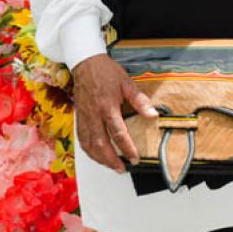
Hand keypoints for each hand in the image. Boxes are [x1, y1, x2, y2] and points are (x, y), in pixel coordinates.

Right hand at [72, 53, 157, 172]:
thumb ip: (140, 101)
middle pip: (101, 145)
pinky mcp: (79, 117)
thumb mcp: (127, 83)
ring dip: (100, 159)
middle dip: (112, 160)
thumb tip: (153, 115)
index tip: (134, 158)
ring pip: (89, 145)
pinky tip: (96, 155)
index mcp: (108, 107)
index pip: (118, 133)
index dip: (127, 148)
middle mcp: (94, 115)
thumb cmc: (106, 72)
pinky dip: (89, 151)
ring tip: (111, 166)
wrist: (86, 63)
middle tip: (122, 168)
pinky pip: (82, 139)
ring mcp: (85, 117)